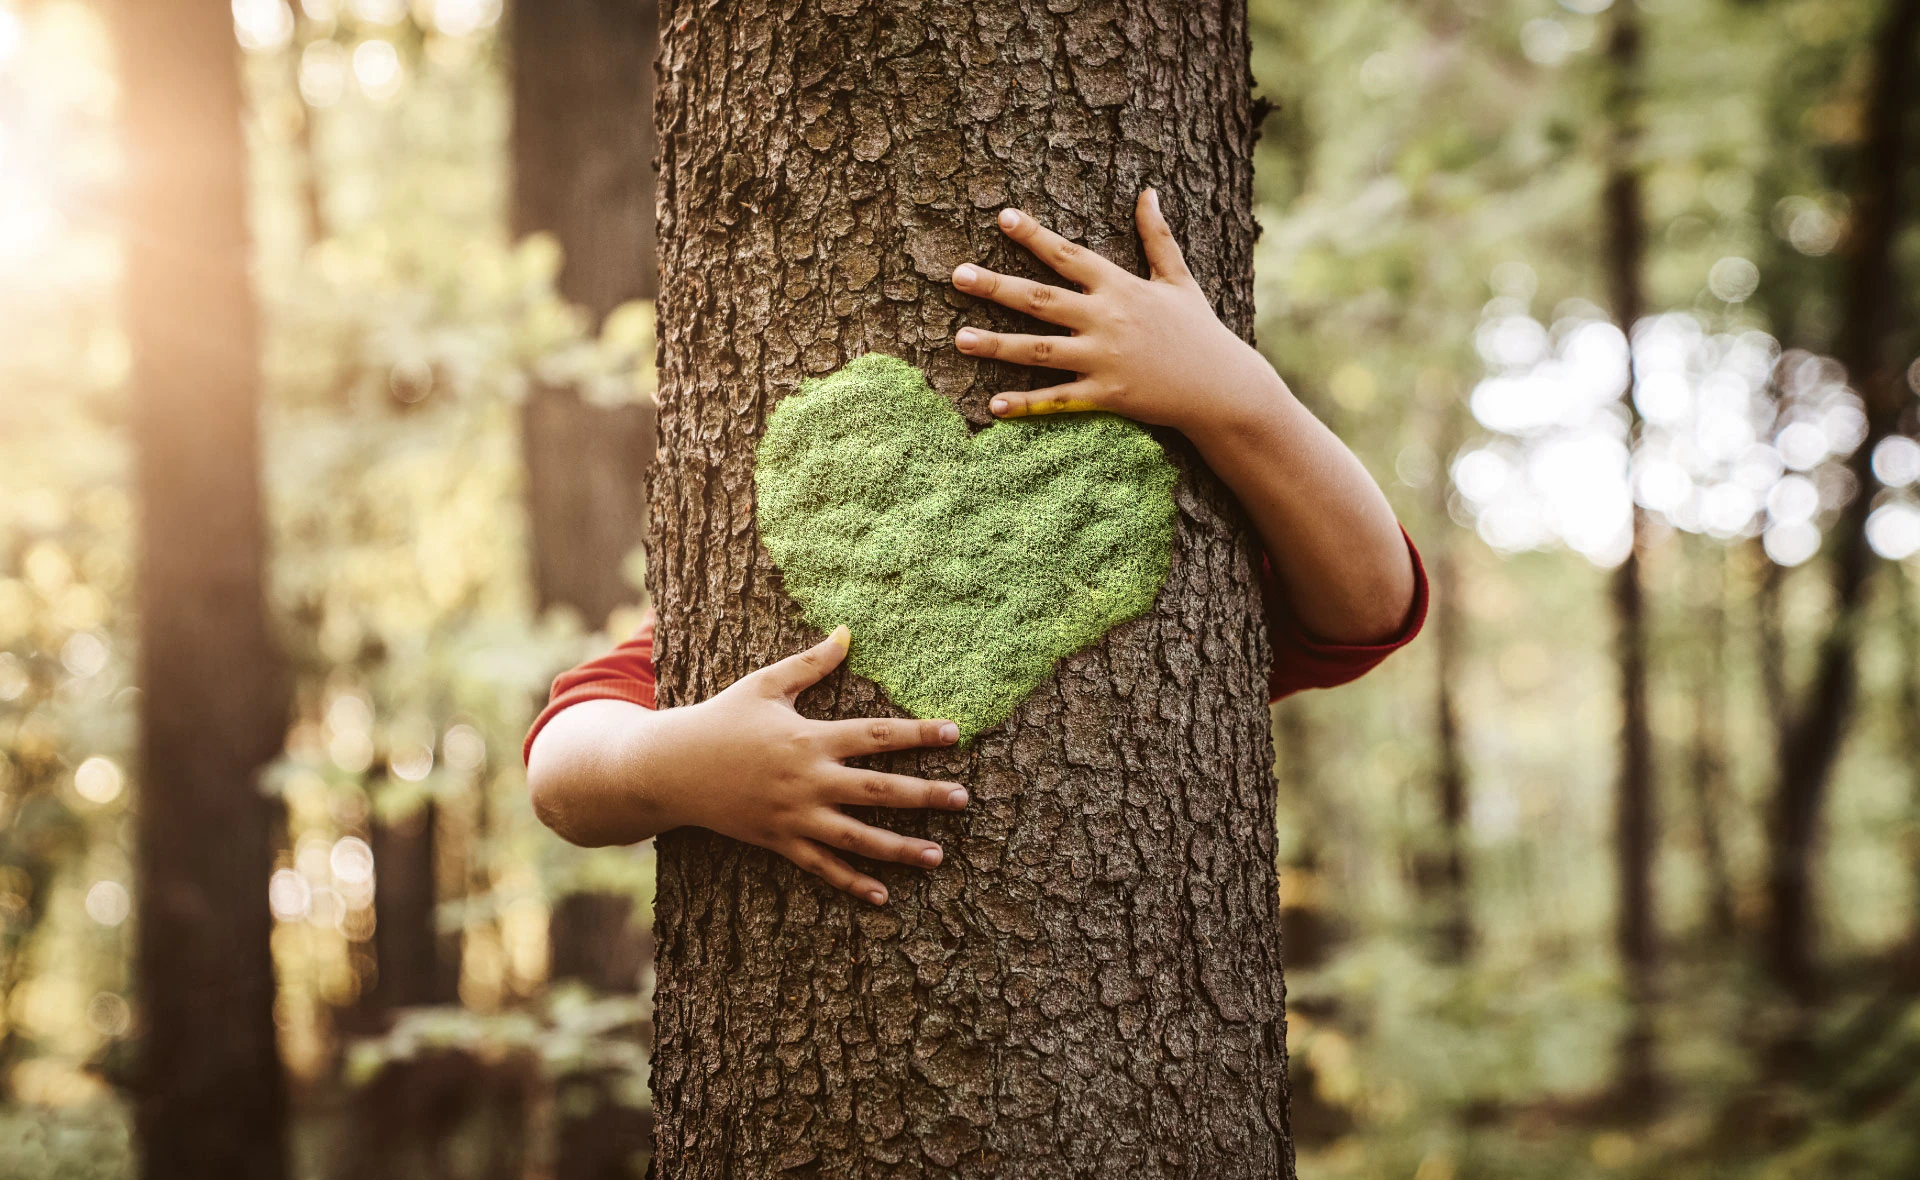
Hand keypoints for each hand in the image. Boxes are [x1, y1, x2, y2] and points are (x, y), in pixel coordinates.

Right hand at [658, 626, 967, 905]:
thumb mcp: (764, 685)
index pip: (876, 735)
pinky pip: (821, 867)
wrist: (670, 768)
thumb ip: (811, 664)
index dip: (918, 733)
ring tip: (938, 855)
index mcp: (810, 738)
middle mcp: (808, 780)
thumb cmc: (720, 719)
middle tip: (964, 799)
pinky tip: (883, 896)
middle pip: (877, 789)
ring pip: (856, 837)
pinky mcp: (778, 842)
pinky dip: (851, 882)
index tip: (955, 733)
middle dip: (924, 794)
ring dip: (899, 848)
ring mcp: (794, 816)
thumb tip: (848, 632)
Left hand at [950, 189, 1281, 446]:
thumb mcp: (1179, 279)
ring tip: (959, 339)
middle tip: (957, 275)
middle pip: (1041, 299)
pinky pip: (1059, 400)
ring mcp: (1105, 359)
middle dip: (996, 286)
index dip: (1035, 236)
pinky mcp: (1108, 396)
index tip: (1003, 217)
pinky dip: (1027, 404)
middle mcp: (1107, 319)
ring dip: (997, 345)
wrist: (1223, 387)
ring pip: (1040, 351)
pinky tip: (993, 405)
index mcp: (1121, 288)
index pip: (1069, 255)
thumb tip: (1148, 191)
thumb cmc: (1199, 332)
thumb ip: (1158, 236)